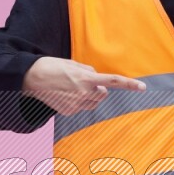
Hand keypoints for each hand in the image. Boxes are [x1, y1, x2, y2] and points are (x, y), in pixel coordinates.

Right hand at [22, 58, 146, 115]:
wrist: (30, 78)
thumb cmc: (51, 67)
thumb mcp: (72, 63)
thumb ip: (88, 71)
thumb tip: (97, 79)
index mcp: (86, 78)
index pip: (113, 81)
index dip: (129, 84)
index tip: (143, 87)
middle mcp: (83, 93)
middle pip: (103, 94)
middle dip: (97, 89)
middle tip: (82, 82)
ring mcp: (76, 104)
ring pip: (93, 102)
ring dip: (89, 96)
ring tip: (72, 88)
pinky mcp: (69, 111)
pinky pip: (81, 107)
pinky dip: (77, 101)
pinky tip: (64, 94)